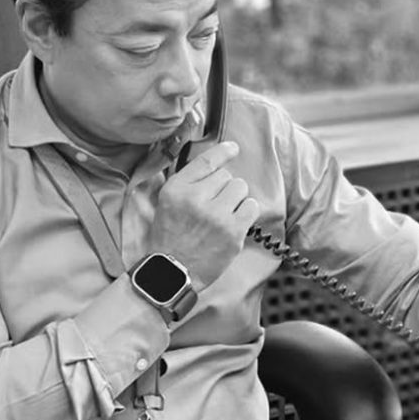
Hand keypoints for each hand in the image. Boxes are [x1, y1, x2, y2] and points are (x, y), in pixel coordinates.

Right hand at [149, 140, 260, 288]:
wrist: (173, 271)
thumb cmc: (170, 237)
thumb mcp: (166, 203)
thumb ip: (187, 182)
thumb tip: (216, 163)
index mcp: (176, 189)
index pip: (206, 161)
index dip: (223, 151)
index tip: (233, 148)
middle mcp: (195, 199)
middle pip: (226, 176)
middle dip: (223, 188)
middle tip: (213, 205)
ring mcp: (216, 216)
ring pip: (240, 188)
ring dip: (235, 199)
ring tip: (223, 214)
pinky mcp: (233, 231)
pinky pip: (251, 207)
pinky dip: (245, 212)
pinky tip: (234, 222)